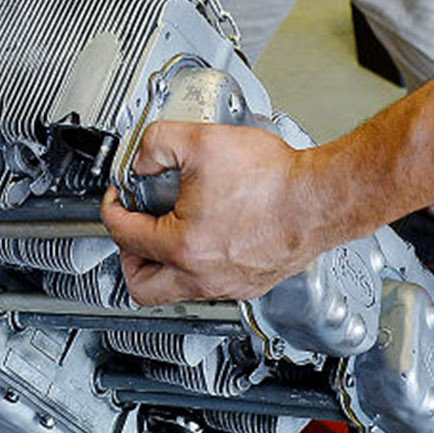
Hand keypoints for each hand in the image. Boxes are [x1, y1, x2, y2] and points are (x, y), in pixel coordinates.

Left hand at [100, 121, 312, 304]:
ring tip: (171, 230)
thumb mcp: (201, 142)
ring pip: (175, 290)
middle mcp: (202, 276)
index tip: (120, 195)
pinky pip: (208, 287)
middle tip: (135, 229)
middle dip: (128, 256)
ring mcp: (228, 285)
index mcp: (182, 246)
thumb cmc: (274, 180)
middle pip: (141, 286)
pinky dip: (196, 267)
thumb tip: (140, 158)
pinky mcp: (251, 285)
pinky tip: (208, 234)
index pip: (125, 235)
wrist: (320, 198)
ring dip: (163, 264)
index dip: (113, 208)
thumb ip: (156, 144)